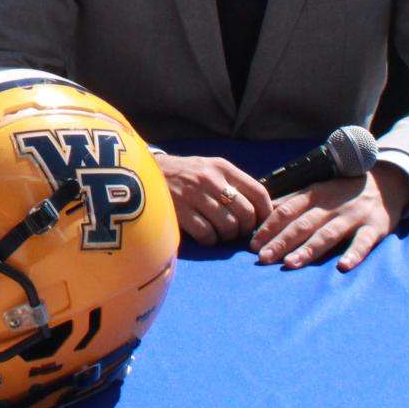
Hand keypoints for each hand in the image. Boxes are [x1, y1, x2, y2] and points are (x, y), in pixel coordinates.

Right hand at [156, 153, 271, 246]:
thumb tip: (261, 211)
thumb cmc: (183, 175)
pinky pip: (207, 234)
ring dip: (227, 236)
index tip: (261, 224)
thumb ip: (232, 183)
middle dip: (245, 229)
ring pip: (228, 226)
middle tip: (236, 232)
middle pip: (246, 213)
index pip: (258, 192)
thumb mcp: (208, 169)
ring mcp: (193, 194)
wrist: (143, 173)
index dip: (265, 213)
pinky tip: (204, 236)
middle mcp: (209, 178)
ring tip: (219, 233)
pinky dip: (210, 240)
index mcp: (221, 167)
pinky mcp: (178, 211)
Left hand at [250, 163, 408, 271]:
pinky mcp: (374, 228)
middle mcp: (331, 204)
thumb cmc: (343, 191)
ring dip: (308, 249)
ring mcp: (353, 216)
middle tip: (262, 258)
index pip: (286, 210)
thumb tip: (261, 212)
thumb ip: (292, 201)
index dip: (269, 226)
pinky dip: (354, 254)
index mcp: (314, 194)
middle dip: (280, 241)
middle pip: (302, 224)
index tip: (252, 243)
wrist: (386, 183)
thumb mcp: (317, 190)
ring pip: (327, 234)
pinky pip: (363, 242)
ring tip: (290, 263)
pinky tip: (343, 267)